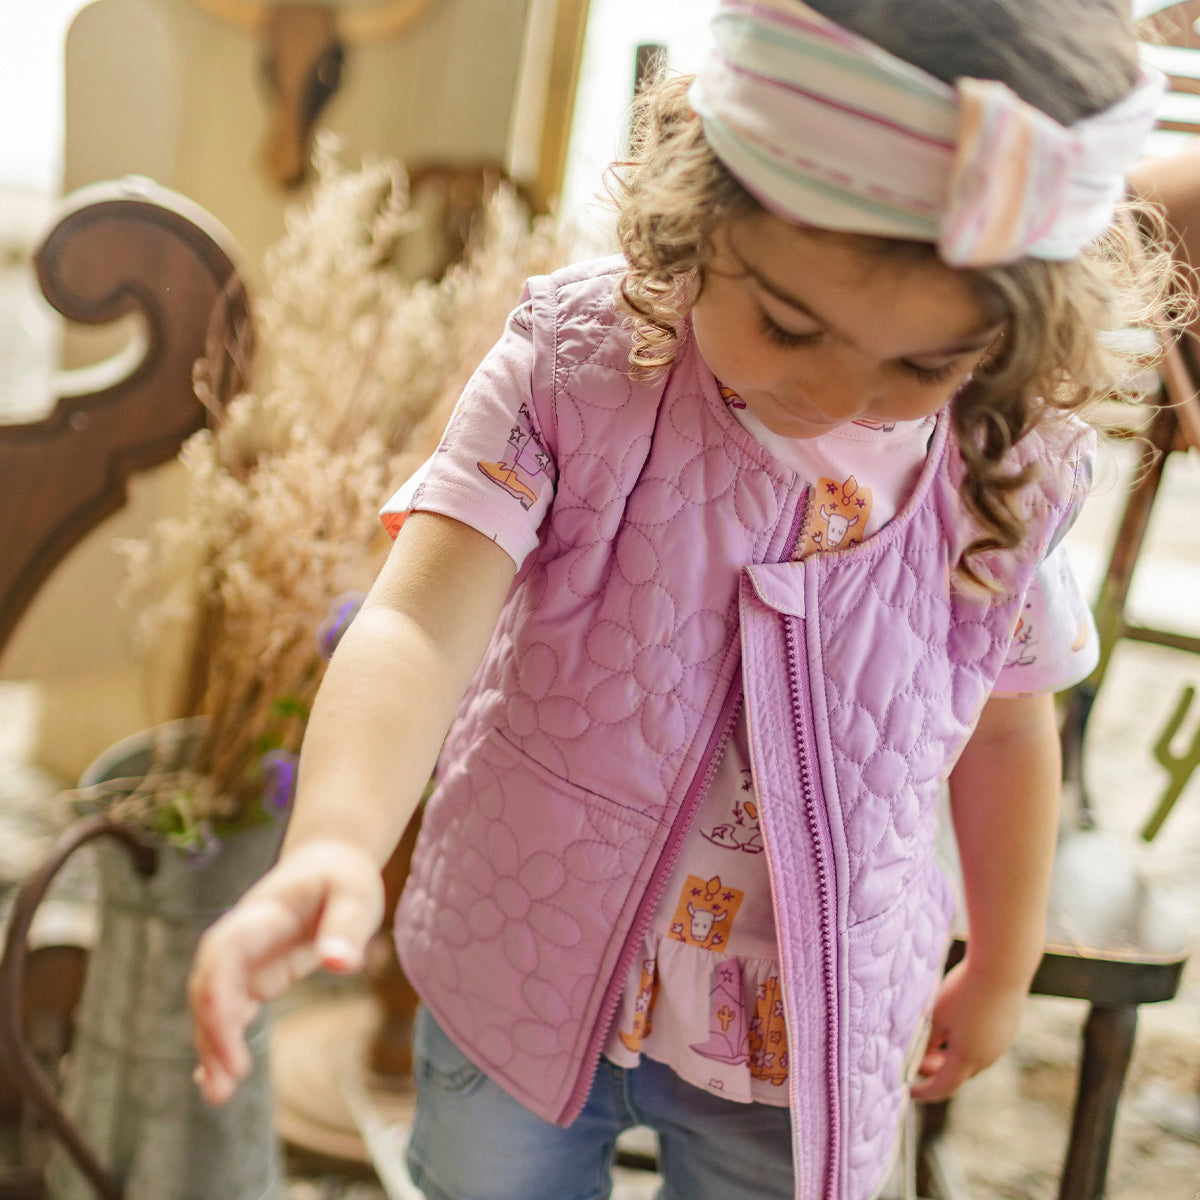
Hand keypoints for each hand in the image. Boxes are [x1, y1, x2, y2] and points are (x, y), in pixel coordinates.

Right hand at [188, 839, 383, 1104]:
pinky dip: (220, 1042)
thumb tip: (340, 964)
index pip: (224, 955)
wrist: (327, 861)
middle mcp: (242, 938)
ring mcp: (243, 959)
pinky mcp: (253, 975)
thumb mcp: (355, 893)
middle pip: (209, 984)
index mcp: (262, 915)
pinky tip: (216, 1079)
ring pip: (213, 1003)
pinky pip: (227, 1011)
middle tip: (225, 1082)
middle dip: (210, 1031)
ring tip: (218, 1094)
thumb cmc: (342, 876)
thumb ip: (347, 926)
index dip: (218, 997)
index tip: (233, 1039)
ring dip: (211, 1045)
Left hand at [908, 960, 1027, 1102]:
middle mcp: (987, 1057)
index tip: (908, 1091)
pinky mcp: (1006, 1030)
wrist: (1002, 968)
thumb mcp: (936, 1017)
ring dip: (950, 1057)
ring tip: (933, 1041)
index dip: (923, 1092)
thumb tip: (919, 1059)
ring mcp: (1000, 1045)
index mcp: (967, 1058)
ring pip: (971, 1060)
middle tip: (916, 1058)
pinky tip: (955, 1027)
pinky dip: (965, 1045)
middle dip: (935, 1071)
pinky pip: (983, 1046)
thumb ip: (926, 1043)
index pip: (943, 1087)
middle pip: (957, 1075)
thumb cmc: (964, 991)